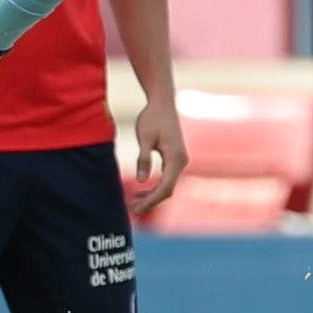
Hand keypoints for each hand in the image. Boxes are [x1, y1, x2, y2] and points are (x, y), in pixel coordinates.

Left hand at [130, 97, 186, 215]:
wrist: (162, 102)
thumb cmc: (152, 118)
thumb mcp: (145, 138)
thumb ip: (144, 159)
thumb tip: (142, 181)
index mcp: (175, 158)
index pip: (165, 187)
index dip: (151, 201)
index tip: (136, 209)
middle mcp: (181, 161)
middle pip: (167, 189)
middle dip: (150, 201)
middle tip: (131, 209)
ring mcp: (179, 160)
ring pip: (167, 185)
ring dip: (151, 195)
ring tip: (133, 202)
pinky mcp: (175, 158)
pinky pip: (166, 178)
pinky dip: (154, 186)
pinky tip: (140, 190)